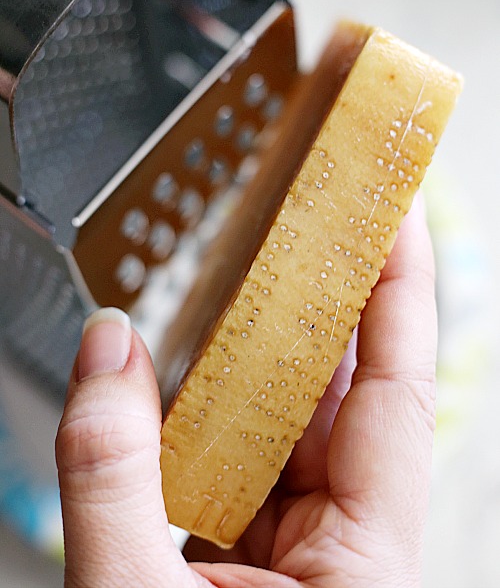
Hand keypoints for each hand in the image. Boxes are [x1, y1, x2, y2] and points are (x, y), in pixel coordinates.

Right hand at [56, 194, 436, 586]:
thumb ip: (110, 474)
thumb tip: (106, 346)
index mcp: (364, 563)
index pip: (397, 390)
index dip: (401, 286)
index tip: (396, 207)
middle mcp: (347, 545)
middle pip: (343, 392)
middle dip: (319, 298)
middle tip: (308, 216)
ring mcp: (307, 547)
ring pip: (290, 420)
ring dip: (260, 353)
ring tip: (248, 274)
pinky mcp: (264, 549)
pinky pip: (250, 453)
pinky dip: (220, 407)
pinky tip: (198, 366)